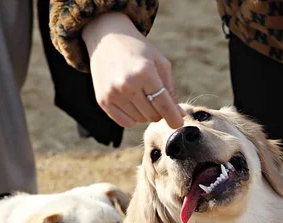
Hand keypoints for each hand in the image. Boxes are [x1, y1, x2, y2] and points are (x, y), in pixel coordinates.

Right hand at [82, 12, 184, 128]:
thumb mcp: (159, 63)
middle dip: (160, 111)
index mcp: (145, 72)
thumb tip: (180, 115)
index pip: (163, 105)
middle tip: (157, 99)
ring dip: (146, 113)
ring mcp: (113, 94)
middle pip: (153, 115)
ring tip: (142, 95)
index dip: (173, 118)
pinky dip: (133, 118)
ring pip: (140, 120)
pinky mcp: (103, 100)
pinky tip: (132, 103)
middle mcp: (127, 84)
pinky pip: (125, 122)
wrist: (106, 38)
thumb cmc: (138, 50)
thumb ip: (170, 89)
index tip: (178, 124)